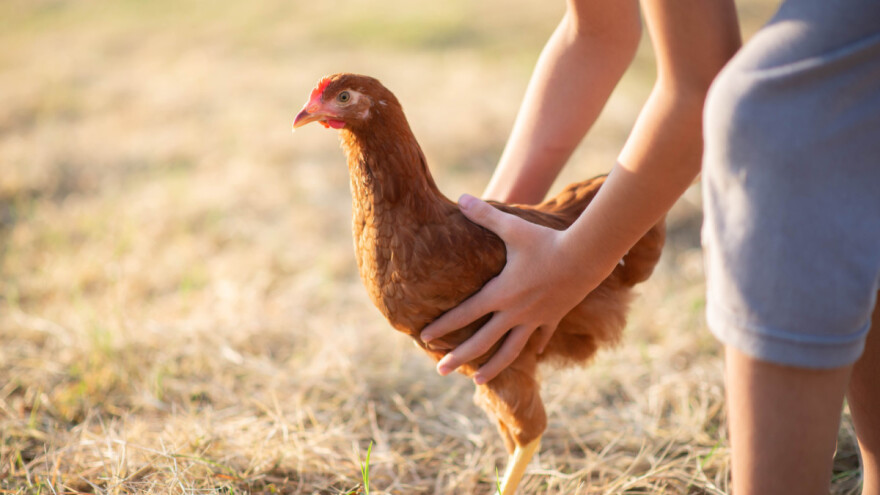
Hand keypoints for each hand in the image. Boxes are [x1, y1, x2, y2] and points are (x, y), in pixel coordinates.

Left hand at [420, 194, 596, 384]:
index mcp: (500, 293)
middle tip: (440, 371)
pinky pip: (539, 338)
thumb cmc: (547, 240)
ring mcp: (535, 319)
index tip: (425, 339)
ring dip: (492, 367)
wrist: (586, 256)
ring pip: (510, 352)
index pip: (464, 314)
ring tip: (477, 381)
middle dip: (459, 357)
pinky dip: (531, 347)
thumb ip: (485, 215)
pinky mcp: (553, 317)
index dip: (443, 327)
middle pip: (482, 342)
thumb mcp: (513, 227)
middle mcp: (515, 312)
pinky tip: (529, 356)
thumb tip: (462, 198)